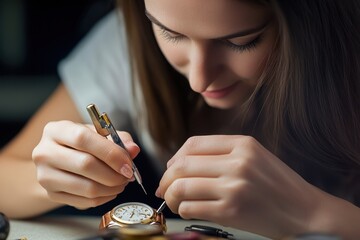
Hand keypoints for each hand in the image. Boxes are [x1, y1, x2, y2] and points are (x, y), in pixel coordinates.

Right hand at [32, 120, 139, 208]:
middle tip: (128, 175)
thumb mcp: (97, 134)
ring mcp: (45, 176)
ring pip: (87, 187)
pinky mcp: (51, 194)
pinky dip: (104, 197)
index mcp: (56, 130)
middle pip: (85, 165)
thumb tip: (133, 150)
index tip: (128, 164)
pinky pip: (85, 201)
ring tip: (121, 182)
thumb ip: (118, 139)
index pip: (83, 139)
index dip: (110, 153)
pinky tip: (111, 190)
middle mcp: (44, 152)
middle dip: (114, 174)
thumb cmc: (80, 144)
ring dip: (112, 188)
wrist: (55, 161)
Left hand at [156, 135, 321, 238]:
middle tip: (164, 188)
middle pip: (183, 165)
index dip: (175, 157)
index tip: (171, 169)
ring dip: (171, 196)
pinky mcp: (231, 211)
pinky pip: (191, 208)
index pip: (193, 144)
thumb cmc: (278, 185)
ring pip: (182, 186)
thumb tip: (179, 163)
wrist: (305, 212)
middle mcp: (237, 162)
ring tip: (174, 201)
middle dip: (166, 179)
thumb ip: (221, 154)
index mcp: (242, 144)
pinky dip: (183, 210)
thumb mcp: (255, 156)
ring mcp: (234, 187)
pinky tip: (188, 210)